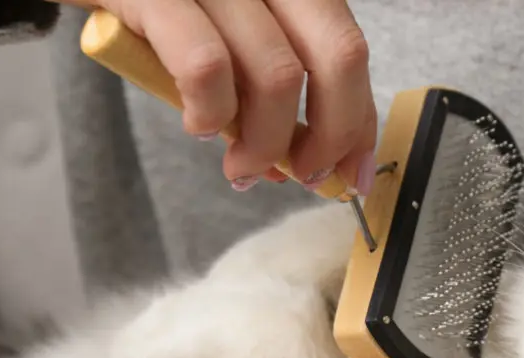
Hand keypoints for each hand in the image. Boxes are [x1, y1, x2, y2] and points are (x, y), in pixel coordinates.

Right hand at [51, 0, 376, 192]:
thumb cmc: (164, 10)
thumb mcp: (231, 38)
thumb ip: (270, 87)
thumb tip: (306, 161)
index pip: (350, 53)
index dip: (359, 122)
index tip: (352, 172)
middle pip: (337, 57)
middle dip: (329, 134)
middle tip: (303, 174)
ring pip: (276, 74)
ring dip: (265, 143)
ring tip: (241, 167)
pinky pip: (207, 67)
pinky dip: (210, 114)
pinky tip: (197, 126)